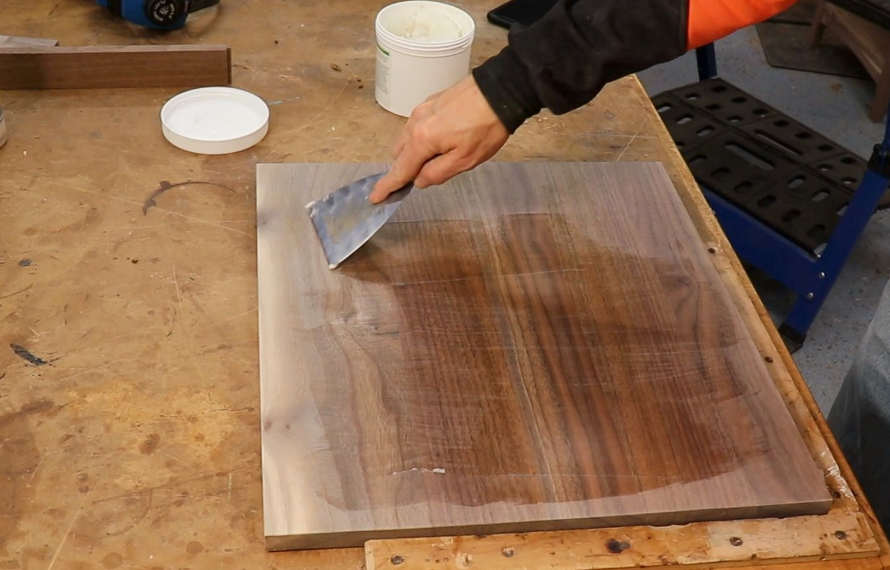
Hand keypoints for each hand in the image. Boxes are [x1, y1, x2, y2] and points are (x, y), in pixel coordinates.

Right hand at [369, 75, 509, 203]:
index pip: (399, 169)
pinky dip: (424, 137)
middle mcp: (415, 123)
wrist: (500, 90)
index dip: (387, 185)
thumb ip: (438, 173)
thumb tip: (420, 180)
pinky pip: (418, 125)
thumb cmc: (486, 126)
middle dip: (406, 166)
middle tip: (429, 173)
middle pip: (399, 153)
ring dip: (417, 151)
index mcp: (422, 140)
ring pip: (408, 137)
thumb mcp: (465, 160)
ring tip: (445, 153)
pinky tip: (446, 137)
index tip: (375, 196)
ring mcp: (422, 109)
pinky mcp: (431, 101)